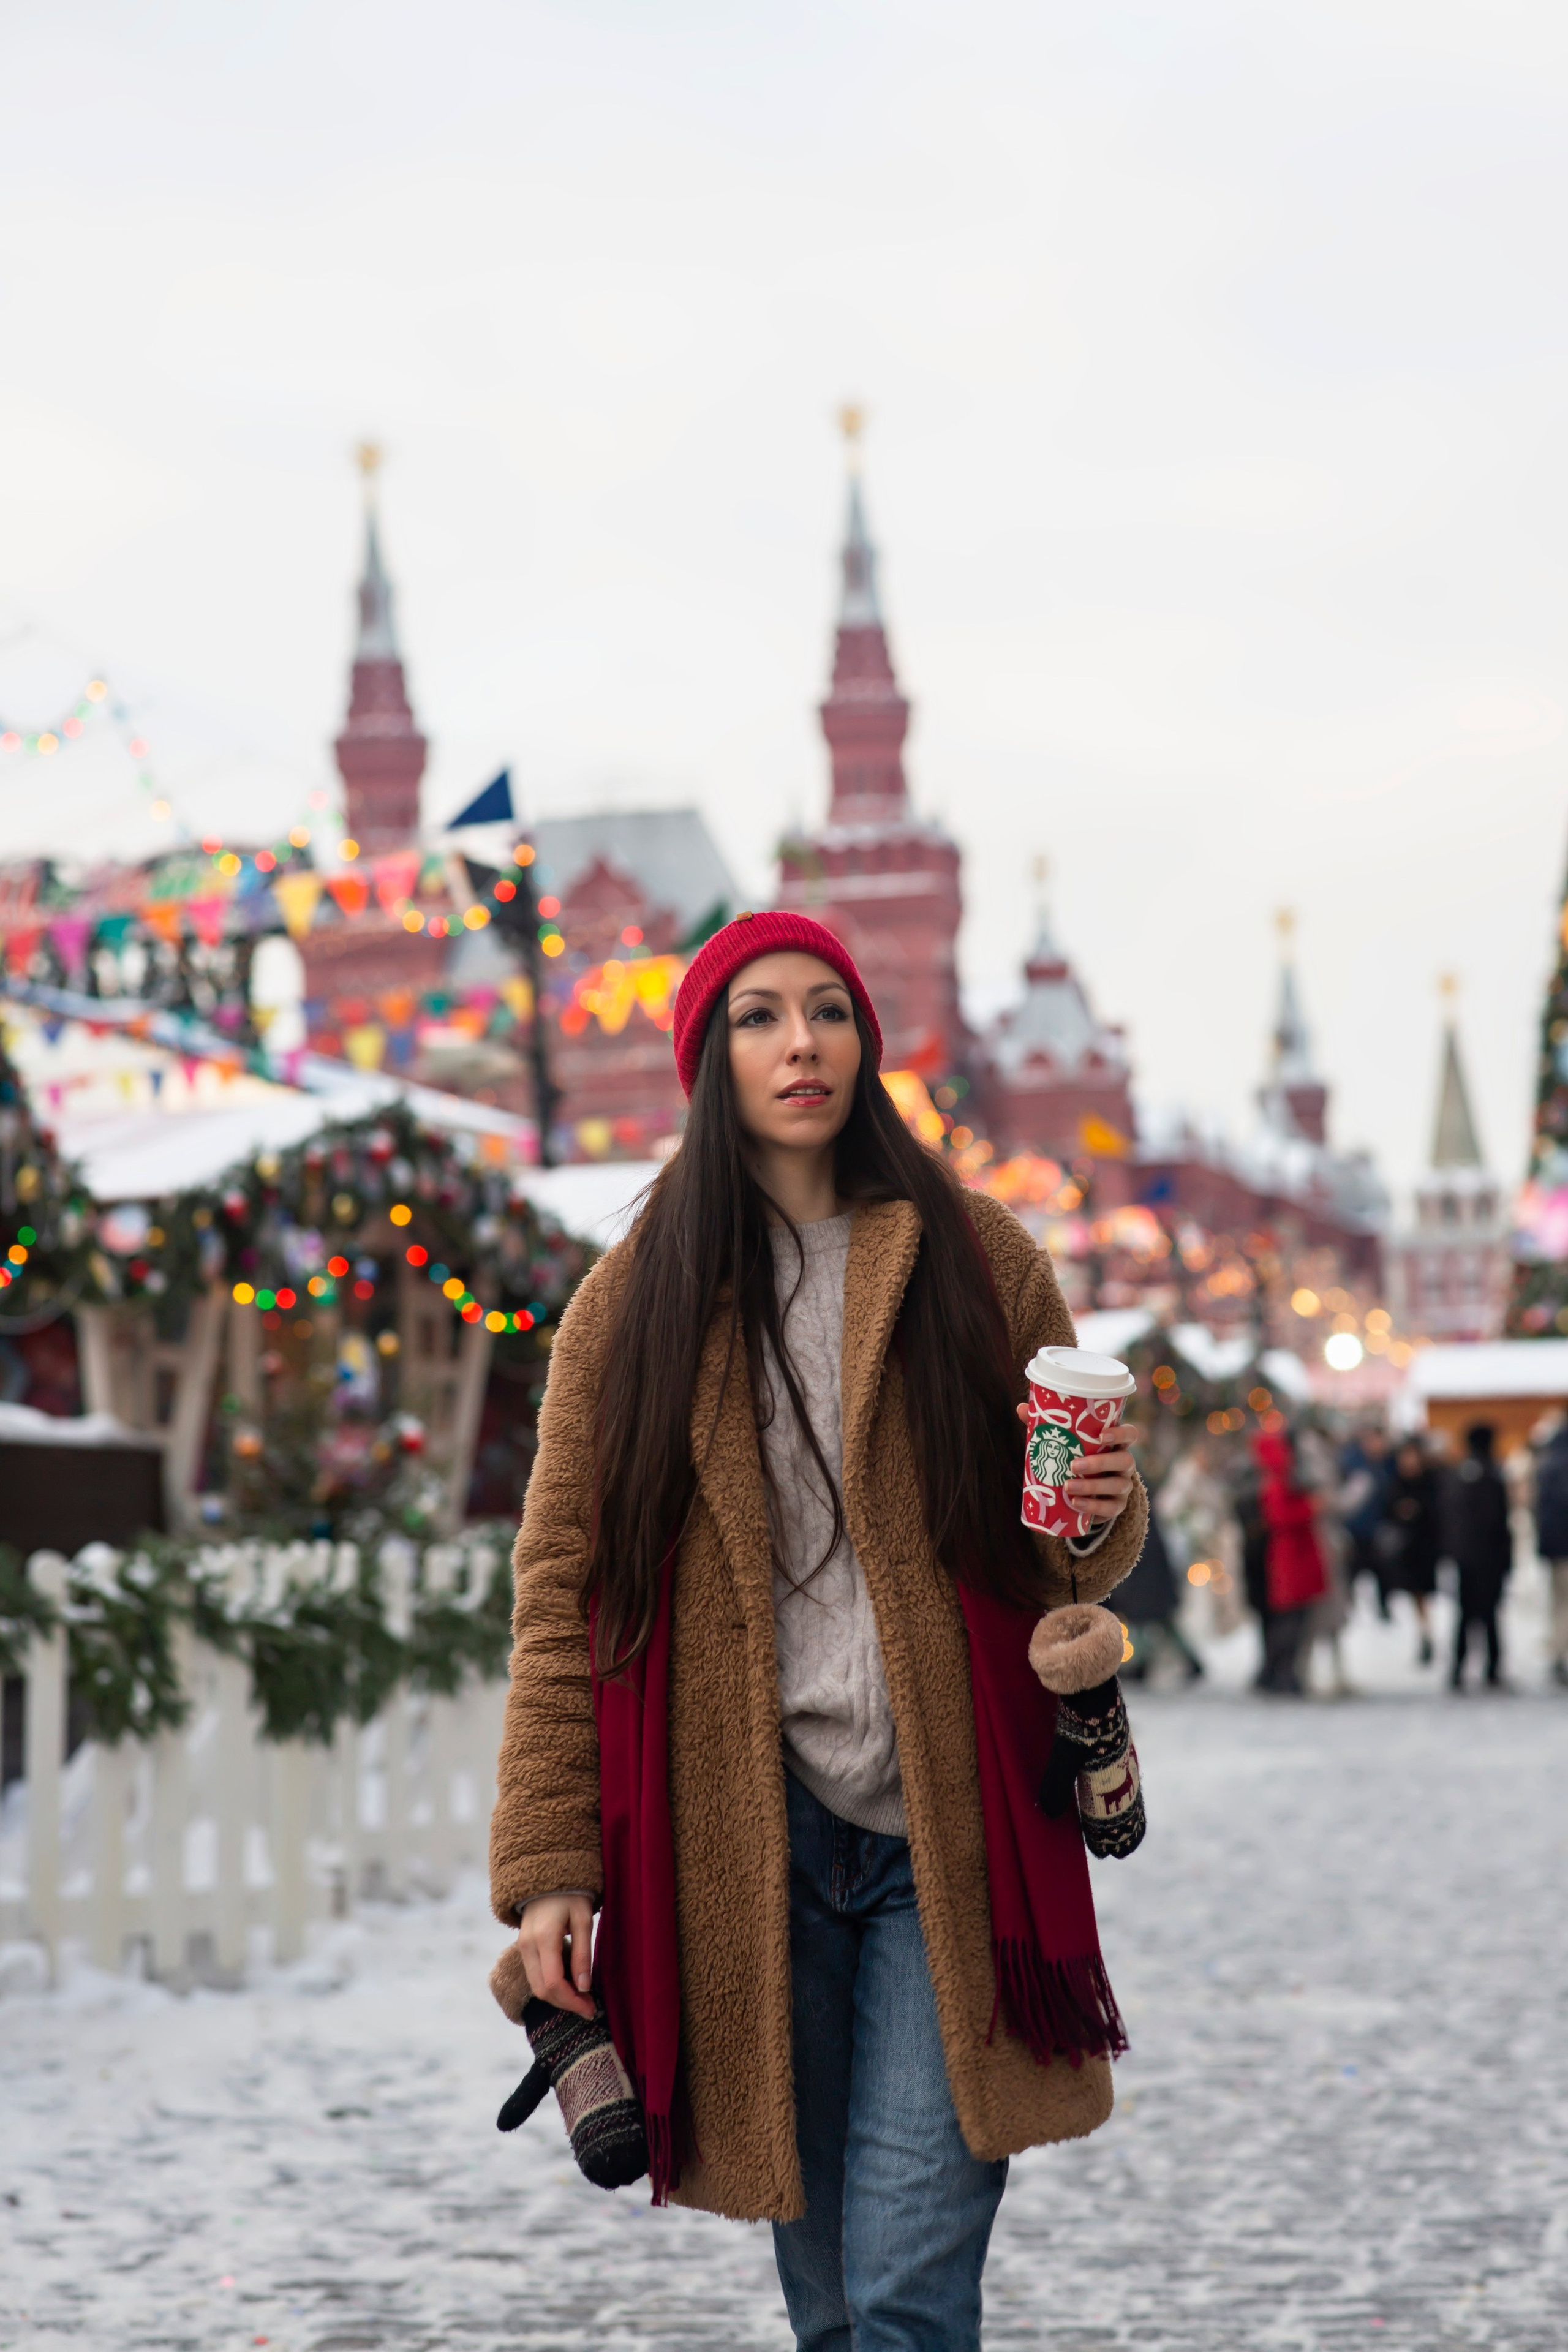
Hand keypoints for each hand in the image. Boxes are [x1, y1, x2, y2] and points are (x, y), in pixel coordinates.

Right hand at [516, 1890, 595, 2017]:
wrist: (546, 1876)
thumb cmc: (571, 1894)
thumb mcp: (583, 1920)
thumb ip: (583, 1954)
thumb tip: (584, 1987)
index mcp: (544, 1938)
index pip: (553, 1983)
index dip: (571, 2001)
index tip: (591, 2008)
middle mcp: (527, 1946)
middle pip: (542, 1990)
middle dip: (566, 2004)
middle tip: (590, 2007)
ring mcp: (522, 1947)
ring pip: (536, 1986)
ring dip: (558, 1997)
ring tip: (582, 1998)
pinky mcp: (524, 1948)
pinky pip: (535, 1975)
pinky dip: (551, 1986)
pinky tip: (569, 1985)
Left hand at [1017, 1406, 1140, 1522]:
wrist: (1085, 1493)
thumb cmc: (1077, 1459)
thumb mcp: (1067, 1445)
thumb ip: (1048, 1428)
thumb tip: (1021, 1408)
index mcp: (1115, 1444)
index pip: (1130, 1434)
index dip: (1120, 1433)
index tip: (1101, 1436)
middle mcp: (1124, 1464)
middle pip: (1125, 1460)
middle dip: (1100, 1463)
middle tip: (1073, 1464)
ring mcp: (1123, 1486)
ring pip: (1117, 1485)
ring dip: (1092, 1486)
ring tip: (1068, 1486)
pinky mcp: (1117, 1506)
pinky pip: (1110, 1508)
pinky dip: (1092, 1506)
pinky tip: (1075, 1504)